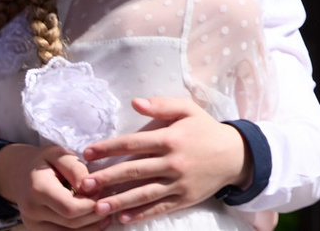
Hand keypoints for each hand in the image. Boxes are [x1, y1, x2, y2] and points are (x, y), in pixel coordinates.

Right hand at [0, 143, 103, 227]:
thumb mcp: (59, 154)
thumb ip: (75, 169)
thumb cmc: (43, 160)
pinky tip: (94, 222)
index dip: (92, 204)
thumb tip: (89, 188)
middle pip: (72, 223)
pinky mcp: (36, 230)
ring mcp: (32, 224)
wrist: (18, 173)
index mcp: (38, 190)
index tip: (103, 192)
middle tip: (110, 203)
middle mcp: (32, 211)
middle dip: (95, 215)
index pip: (71, 208)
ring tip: (107, 215)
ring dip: (91, 227)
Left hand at [78, 99, 249, 221]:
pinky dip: (141, 214)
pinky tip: (123, 218)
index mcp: (171, 138)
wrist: (236, 154)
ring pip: (143, 193)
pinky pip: (159, 208)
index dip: (108, 147)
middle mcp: (173, 161)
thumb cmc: (206, 130)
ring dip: (118, 201)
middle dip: (106, 178)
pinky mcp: (184, 198)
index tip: (87, 152)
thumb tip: (135, 102)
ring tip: (97, 207)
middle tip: (83, 185)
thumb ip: (162, 105)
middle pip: (133, 170)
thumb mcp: (188, 110)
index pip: (133, 142)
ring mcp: (178, 182)